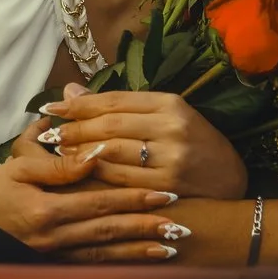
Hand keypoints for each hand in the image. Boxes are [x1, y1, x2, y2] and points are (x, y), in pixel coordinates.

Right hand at [0, 145, 186, 259]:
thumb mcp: (18, 166)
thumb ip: (58, 163)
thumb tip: (94, 154)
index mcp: (46, 209)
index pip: (100, 202)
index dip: (134, 199)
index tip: (165, 195)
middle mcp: (53, 237)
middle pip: (110, 232)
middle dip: (147, 228)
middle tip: (181, 225)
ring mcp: (53, 255)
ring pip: (105, 254)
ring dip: (140, 252)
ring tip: (171, 249)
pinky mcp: (52, 264)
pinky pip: (91, 266)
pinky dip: (118, 265)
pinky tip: (141, 263)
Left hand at [31, 84, 250, 199]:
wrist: (230, 180)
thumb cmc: (192, 143)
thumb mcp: (164, 115)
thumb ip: (119, 105)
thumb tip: (71, 92)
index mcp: (170, 103)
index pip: (114, 100)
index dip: (78, 104)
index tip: (50, 107)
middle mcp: (171, 127)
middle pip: (108, 126)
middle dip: (72, 129)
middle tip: (47, 134)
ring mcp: (171, 158)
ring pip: (111, 152)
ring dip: (78, 152)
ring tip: (57, 151)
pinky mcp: (167, 186)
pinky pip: (120, 179)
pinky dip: (96, 174)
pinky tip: (80, 172)